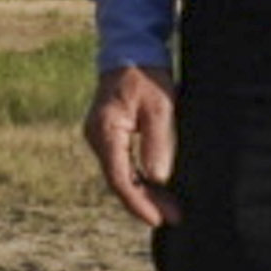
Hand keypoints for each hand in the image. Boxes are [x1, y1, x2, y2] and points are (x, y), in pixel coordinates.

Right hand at [85, 62, 176, 228]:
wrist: (132, 51)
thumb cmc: (147, 75)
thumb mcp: (160, 106)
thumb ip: (158, 142)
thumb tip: (158, 177)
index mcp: (105, 130)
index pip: (119, 177)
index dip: (139, 202)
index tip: (159, 219)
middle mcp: (97, 137)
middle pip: (119, 180)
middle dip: (145, 202)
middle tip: (173, 218)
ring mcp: (101, 137)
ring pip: (121, 175)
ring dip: (144, 193)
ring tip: (171, 209)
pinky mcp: (109, 136)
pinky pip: (122, 165)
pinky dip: (140, 179)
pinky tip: (158, 189)